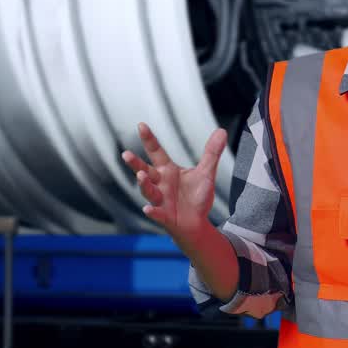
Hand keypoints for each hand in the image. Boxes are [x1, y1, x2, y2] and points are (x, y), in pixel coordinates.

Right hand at [121, 122, 226, 247]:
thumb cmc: (197, 196)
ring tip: (141, 176)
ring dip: (143, 184)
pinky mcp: (164, 216)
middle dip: (135, 163)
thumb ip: (211, 153)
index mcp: (168, 170)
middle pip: (145, 170)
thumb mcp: (206, 173)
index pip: (156, 152)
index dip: (149, 139)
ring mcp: (160, 200)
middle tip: (126, 154)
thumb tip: (221, 130)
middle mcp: (160, 183)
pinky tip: (148, 209)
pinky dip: (152, 211)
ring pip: (148, 191)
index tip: (141, 125)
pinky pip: (156, 213)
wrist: (197, 223)